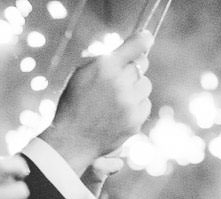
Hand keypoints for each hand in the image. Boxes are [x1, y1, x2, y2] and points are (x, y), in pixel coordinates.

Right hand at [42, 34, 153, 164]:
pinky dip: (137, 106)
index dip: (143, 41)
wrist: (73, 138)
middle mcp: (119, 82)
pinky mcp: (135, 120)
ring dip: (136, 88)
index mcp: (104, 66)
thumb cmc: (75, 103)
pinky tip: (121, 111)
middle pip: (142, 65)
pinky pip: (146, 104)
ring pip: (146, 85)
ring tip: (119, 97)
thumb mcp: (82, 73)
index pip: (133, 48)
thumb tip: (128, 53)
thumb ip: (105, 61)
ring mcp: (129, 102)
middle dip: (134, 67)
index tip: (147, 38)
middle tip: (123, 76)